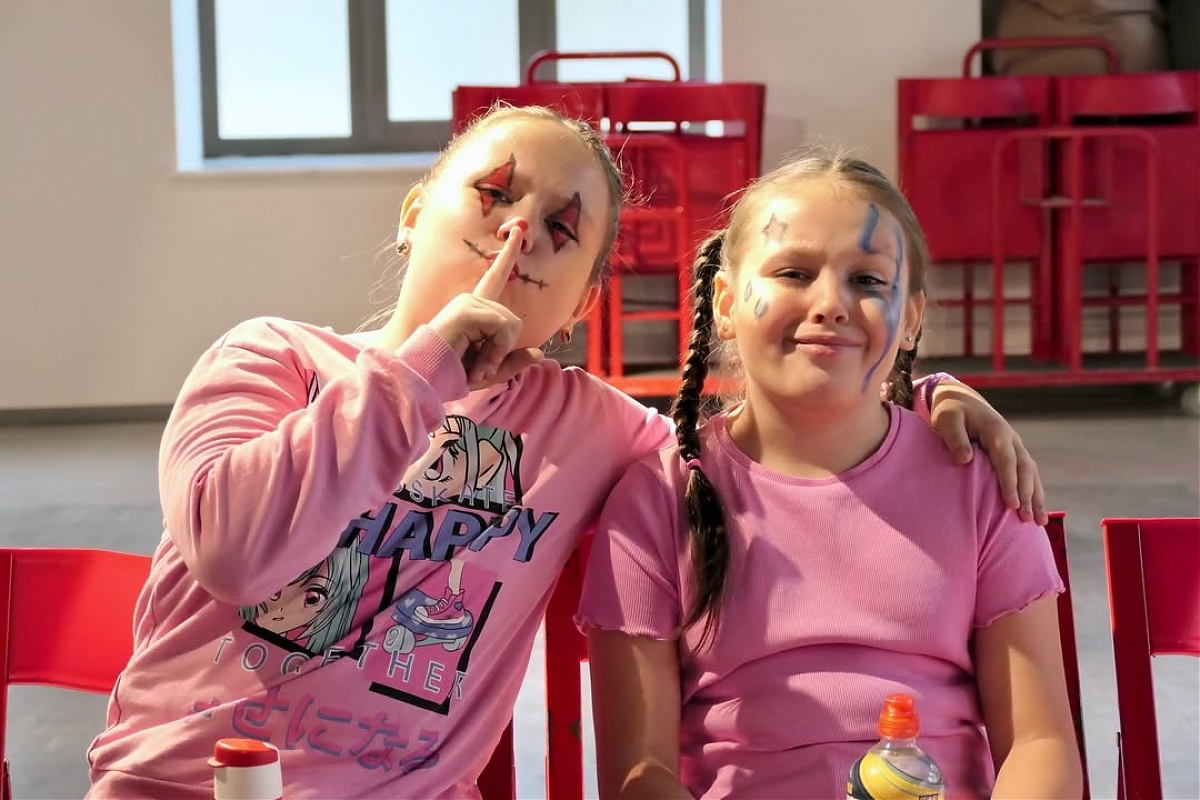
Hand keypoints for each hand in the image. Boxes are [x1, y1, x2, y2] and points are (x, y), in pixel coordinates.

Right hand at [428, 222, 543, 388]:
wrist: (427, 379)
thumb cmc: (453, 375)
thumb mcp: (491, 371)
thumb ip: (514, 362)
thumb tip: (540, 352)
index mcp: (476, 310)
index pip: (495, 278)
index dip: (507, 256)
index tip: (517, 231)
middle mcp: (471, 301)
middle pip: (513, 321)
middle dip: (503, 350)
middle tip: (482, 366)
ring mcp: (467, 303)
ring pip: (510, 324)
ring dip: (498, 352)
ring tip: (477, 366)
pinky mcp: (465, 311)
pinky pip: (502, 327)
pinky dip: (496, 350)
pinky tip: (478, 362)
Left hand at [929, 381, 1046, 524]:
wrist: (962, 400)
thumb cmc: (951, 412)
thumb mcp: (947, 420)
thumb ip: (955, 438)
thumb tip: (965, 460)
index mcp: (996, 430)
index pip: (1006, 460)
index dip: (1010, 482)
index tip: (1012, 504)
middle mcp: (1012, 439)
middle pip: (1024, 469)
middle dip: (1027, 494)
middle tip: (1025, 519)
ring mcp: (1016, 446)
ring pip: (1031, 473)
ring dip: (1036, 497)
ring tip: (1039, 522)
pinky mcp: (1015, 453)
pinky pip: (1029, 474)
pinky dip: (1035, 492)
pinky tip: (1037, 512)